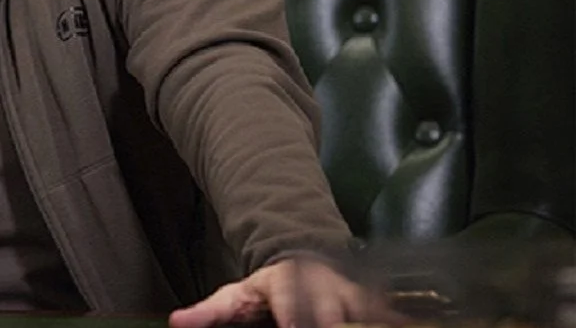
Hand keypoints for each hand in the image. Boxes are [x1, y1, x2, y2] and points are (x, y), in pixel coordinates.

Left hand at [169, 257, 393, 327]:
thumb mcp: (234, 295)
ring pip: (368, 314)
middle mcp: (326, 286)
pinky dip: (393, 321)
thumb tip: (177, 323)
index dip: (298, 319)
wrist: (304, 261)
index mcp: (288, 283)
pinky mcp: (375, 305)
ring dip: (367, 322)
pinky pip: (390, 317)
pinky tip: (404, 326)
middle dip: (333, 324)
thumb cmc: (268, 289)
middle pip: (336, 314)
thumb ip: (208, 312)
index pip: (295, 305)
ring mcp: (354, 295)